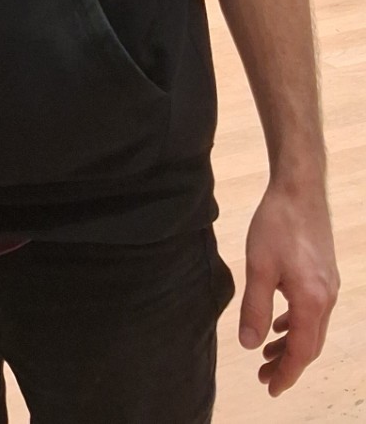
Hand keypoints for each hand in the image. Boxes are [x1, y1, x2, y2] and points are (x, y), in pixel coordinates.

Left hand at [238, 181, 338, 396]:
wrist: (299, 188)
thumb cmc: (278, 224)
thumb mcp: (259, 267)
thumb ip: (255, 308)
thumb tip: (249, 344)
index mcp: (312, 301)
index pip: (301, 352)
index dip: (285, 374)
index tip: (269, 389)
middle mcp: (326, 298)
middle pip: (309, 344)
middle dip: (287, 364)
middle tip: (263, 377)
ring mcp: (328, 285)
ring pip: (311, 328)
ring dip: (290, 344)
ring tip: (266, 354)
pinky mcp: (323, 273)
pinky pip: (312, 310)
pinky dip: (295, 323)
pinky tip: (278, 321)